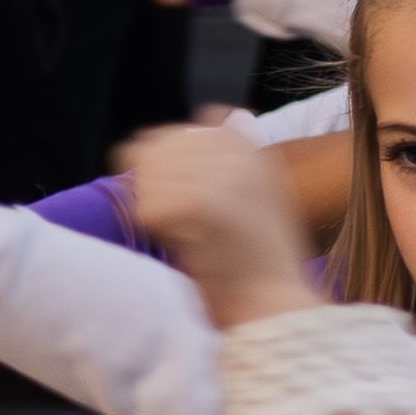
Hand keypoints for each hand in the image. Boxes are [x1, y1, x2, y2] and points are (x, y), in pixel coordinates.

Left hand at [120, 123, 325, 325]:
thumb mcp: (262, 193)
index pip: (177, 134)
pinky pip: (146, 205)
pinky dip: (156, 228)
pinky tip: (184, 244)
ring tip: (184, 231)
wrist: (272, 302)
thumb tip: (220, 112)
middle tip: (182, 219)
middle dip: (152, 182)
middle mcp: (239, 154)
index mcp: (250, 149)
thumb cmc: (261, 258)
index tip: (188, 200)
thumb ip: (240, 152)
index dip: (166, 166)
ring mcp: (222, 176)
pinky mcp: (202, 203)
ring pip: (143, 175)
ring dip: (152, 205)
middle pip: (151, 147)